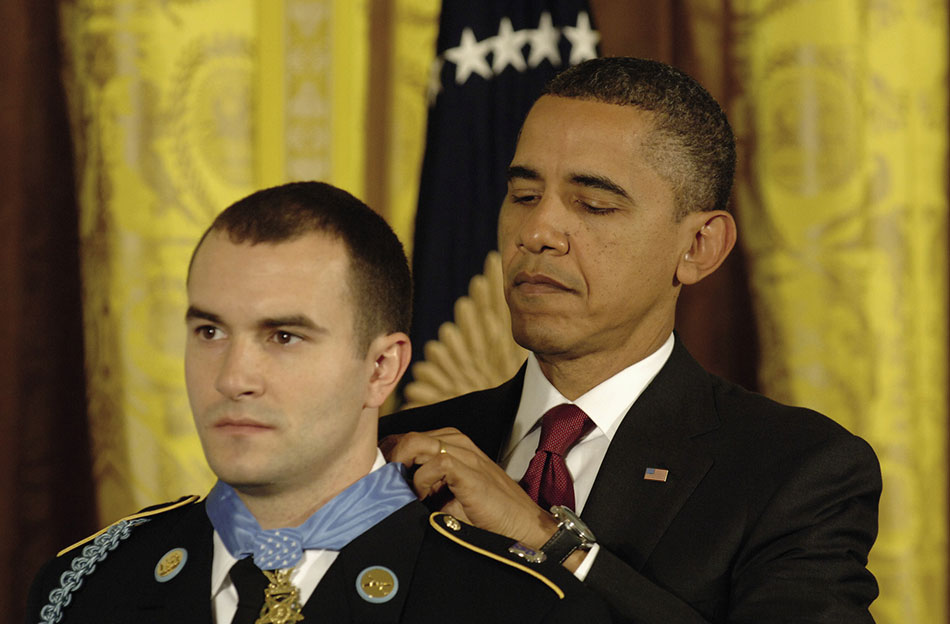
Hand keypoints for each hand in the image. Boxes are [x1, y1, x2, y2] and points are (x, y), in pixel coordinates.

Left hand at [381, 428, 558, 549]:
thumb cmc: (484, 513)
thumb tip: (389, 491)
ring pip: (416, 442)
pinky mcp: (470, 469)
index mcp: (451, 443)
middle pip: (407, 436)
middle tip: (382, 485)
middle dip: (389, 459)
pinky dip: (423, 480)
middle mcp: (456, 441)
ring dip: (402, 466)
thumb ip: (425, 485)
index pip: (407, 437)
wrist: (520, 525)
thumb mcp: (447, 494)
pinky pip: (436, 462)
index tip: (377, 477)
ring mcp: (465, 453)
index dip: (389, 455)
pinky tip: (424, 498)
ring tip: (401, 490)